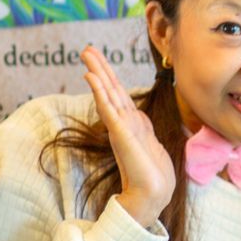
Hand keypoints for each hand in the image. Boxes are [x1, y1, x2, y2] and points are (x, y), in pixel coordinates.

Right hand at [81, 48, 173, 227]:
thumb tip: (138, 114)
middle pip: (110, 88)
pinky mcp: (120, 132)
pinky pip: (107, 107)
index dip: (108, 75)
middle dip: (99, 67)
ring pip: (106, 93)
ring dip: (97, 72)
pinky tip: (91, 77)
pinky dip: (99, 91)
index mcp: (130, 123)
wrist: (153, 192)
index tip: (98, 59)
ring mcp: (120, 126)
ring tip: (87, 54)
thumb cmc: (152, 172)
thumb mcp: (151, 141)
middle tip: (86, 48)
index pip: (117, 94)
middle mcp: (122, 122)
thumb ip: (143, 126)